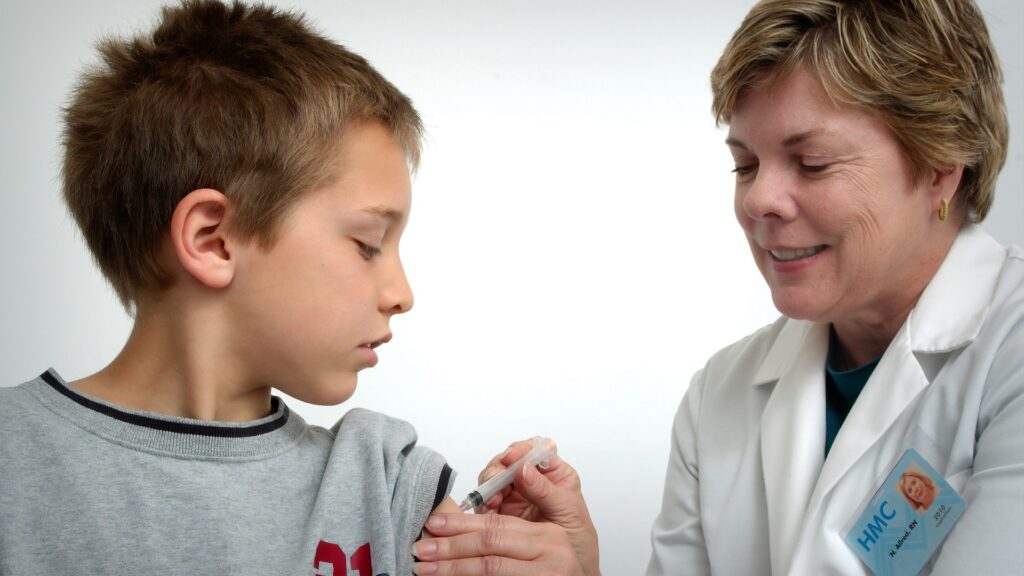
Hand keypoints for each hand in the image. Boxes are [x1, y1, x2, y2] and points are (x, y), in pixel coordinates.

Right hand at [413, 440, 599, 575]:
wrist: (568, 575)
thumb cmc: (578, 543)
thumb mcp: (568, 513)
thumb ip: (547, 490)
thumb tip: (525, 468)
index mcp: (554, 474)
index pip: (534, 450)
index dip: (521, 449)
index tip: (513, 456)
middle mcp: (531, 482)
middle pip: (508, 461)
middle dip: (499, 467)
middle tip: (495, 478)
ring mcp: (514, 496)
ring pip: (493, 479)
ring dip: (489, 484)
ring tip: (493, 499)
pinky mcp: (500, 513)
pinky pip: (485, 500)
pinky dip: (482, 502)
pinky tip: (488, 509)